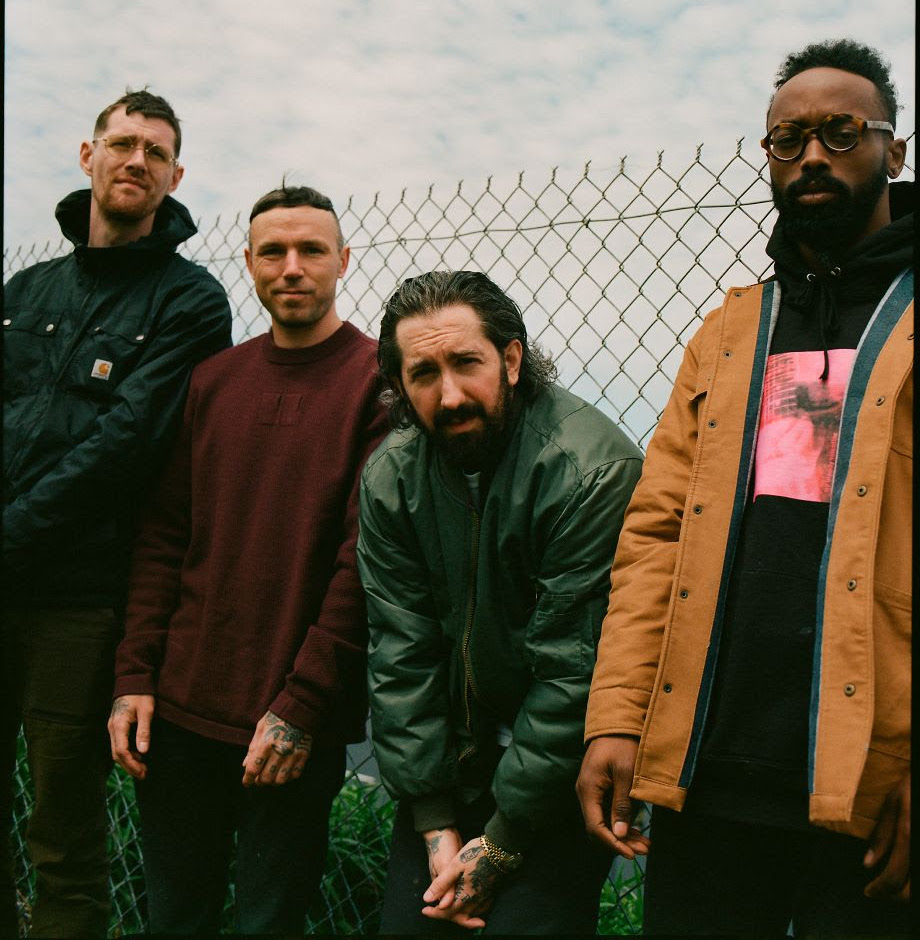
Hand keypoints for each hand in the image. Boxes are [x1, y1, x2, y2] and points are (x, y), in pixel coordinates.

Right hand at [108, 695, 154, 779]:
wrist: (132, 680)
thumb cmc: (141, 694)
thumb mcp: (147, 711)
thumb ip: (144, 731)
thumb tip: (143, 751)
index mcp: (118, 725)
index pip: (122, 751)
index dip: (132, 764)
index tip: (143, 772)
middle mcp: (112, 728)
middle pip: (117, 754)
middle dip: (130, 766)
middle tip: (144, 774)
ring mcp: (112, 727)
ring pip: (117, 750)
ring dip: (128, 761)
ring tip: (143, 768)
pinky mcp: (116, 726)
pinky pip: (118, 744)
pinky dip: (127, 753)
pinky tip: (139, 755)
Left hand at [241, 710, 311, 786]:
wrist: (299, 708)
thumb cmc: (276, 717)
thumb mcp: (260, 728)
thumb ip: (252, 748)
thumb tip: (245, 765)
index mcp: (265, 744)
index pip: (253, 769)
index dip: (247, 779)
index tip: (247, 782)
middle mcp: (279, 751)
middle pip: (266, 778)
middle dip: (259, 781)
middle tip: (258, 778)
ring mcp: (293, 754)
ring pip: (280, 780)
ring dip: (273, 782)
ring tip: (271, 776)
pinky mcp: (303, 755)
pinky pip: (295, 774)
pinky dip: (288, 777)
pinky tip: (283, 771)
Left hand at [421, 836, 502, 928]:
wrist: (499, 848)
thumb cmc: (475, 854)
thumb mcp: (454, 865)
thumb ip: (441, 884)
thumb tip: (427, 899)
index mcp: (464, 896)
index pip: (446, 912)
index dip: (434, 913)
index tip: (424, 910)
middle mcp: (475, 902)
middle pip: (458, 917)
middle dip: (445, 917)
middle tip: (434, 911)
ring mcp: (484, 898)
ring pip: (470, 916)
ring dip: (458, 916)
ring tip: (449, 910)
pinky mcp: (491, 893)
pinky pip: (480, 909)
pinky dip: (472, 912)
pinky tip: (469, 906)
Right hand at [576, 734, 649, 857]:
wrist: (616, 722)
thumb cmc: (622, 745)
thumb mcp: (625, 775)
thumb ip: (621, 805)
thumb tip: (619, 834)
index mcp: (588, 789)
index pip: (595, 827)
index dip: (613, 843)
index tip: (632, 854)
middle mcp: (585, 792)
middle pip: (599, 827)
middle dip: (621, 842)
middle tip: (645, 850)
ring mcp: (591, 790)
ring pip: (604, 821)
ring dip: (623, 834)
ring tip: (645, 844)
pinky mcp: (599, 787)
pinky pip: (607, 811)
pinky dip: (621, 822)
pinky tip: (636, 830)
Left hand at [863, 772, 909, 900]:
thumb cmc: (913, 787)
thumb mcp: (894, 804)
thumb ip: (882, 836)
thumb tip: (868, 864)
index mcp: (909, 836)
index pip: (893, 876)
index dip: (879, 889)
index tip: (869, 891)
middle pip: (911, 892)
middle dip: (893, 896)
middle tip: (880, 891)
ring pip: (919, 890)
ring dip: (906, 892)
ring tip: (893, 884)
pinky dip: (913, 880)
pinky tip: (905, 873)